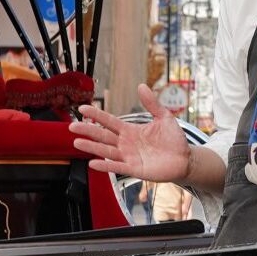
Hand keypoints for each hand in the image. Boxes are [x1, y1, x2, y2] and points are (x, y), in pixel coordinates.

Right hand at [69, 85, 190, 181]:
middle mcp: (126, 143)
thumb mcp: (164, 117)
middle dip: (87, 130)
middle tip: (71, 126)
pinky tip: (93, 163)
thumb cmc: (174, 139)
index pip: (109, 121)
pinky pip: (117, 167)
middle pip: (103, 135)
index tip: (82, 108)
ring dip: (91, 147)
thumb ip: (152, 103)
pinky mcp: (135, 169)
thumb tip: (142, 86)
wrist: (185, 159)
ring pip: (106, 151)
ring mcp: (129, 156)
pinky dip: (105, 166)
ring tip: (77, 142)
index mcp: (130, 130)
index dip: (96, 115)